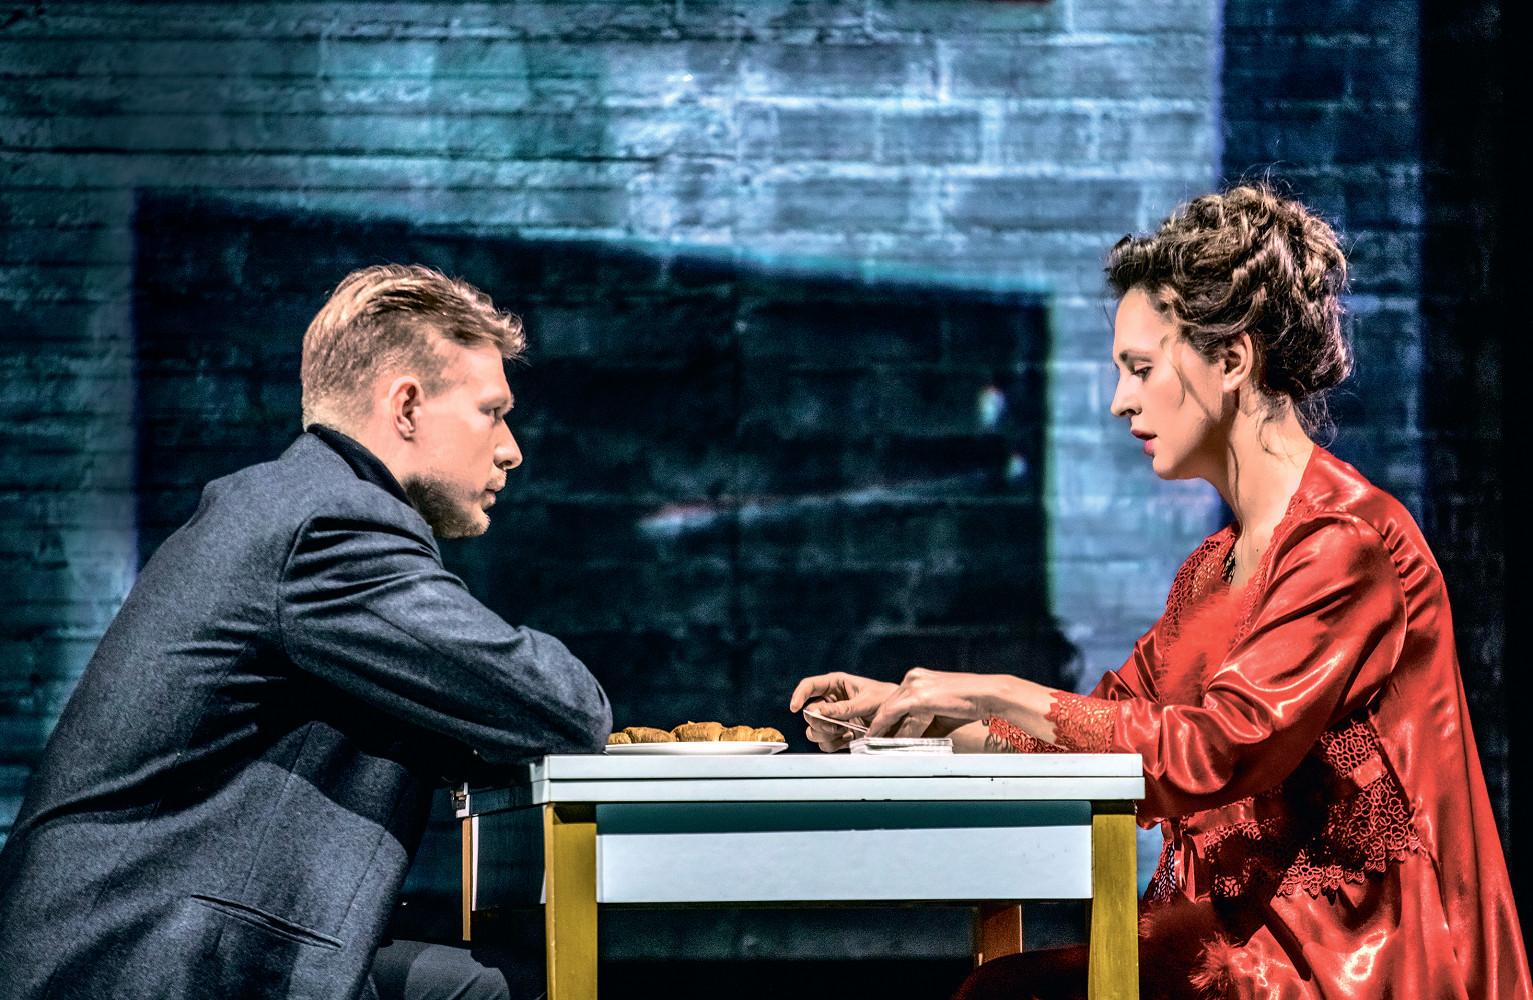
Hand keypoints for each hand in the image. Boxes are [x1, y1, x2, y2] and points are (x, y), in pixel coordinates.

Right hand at [789, 672, 896, 752]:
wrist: (902, 717)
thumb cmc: (887, 700)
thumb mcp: (867, 701)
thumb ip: (844, 708)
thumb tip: (818, 711)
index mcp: (836, 684)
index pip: (810, 686)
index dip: (799, 695)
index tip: (794, 708)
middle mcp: (831, 701)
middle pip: (809, 713)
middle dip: (819, 722)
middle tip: (835, 727)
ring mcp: (834, 719)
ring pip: (813, 730)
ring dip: (825, 734)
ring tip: (844, 733)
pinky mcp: (839, 734)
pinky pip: (824, 743)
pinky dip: (833, 744)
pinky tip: (848, 739)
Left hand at [864, 668, 996, 738]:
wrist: (986, 695)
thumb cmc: (968, 704)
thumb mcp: (940, 714)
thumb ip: (923, 726)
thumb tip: (911, 742)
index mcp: (916, 678)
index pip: (893, 700)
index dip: (883, 719)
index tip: (875, 733)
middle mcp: (912, 678)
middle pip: (887, 705)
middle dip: (877, 725)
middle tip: (868, 741)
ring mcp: (914, 686)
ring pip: (889, 712)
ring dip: (881, 730)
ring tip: (872, 744)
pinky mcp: (919, 697)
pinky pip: (899, 718)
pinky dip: (890, 731)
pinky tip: (884, 741)